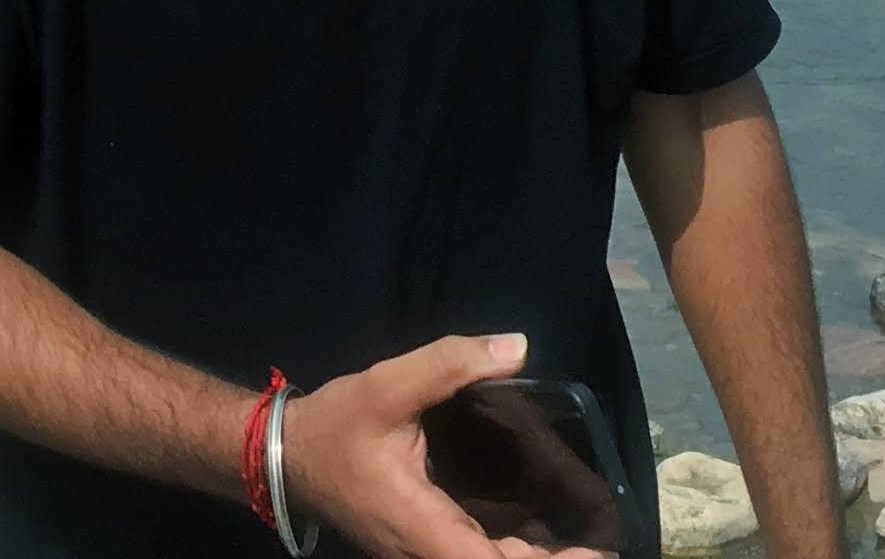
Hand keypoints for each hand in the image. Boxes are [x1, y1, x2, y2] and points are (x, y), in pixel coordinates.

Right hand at [285, 334, 605, 558]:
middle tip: (599, 545)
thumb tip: (517, 346)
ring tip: (581, 546)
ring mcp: (418, 557)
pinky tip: (537, 542)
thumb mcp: (387, 385)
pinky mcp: (417, 550)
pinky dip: (507, 556)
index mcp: (421, 527)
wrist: (285, 456)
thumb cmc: (336, 427)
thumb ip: (450, 363)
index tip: (590, 552)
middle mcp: (423, 554)